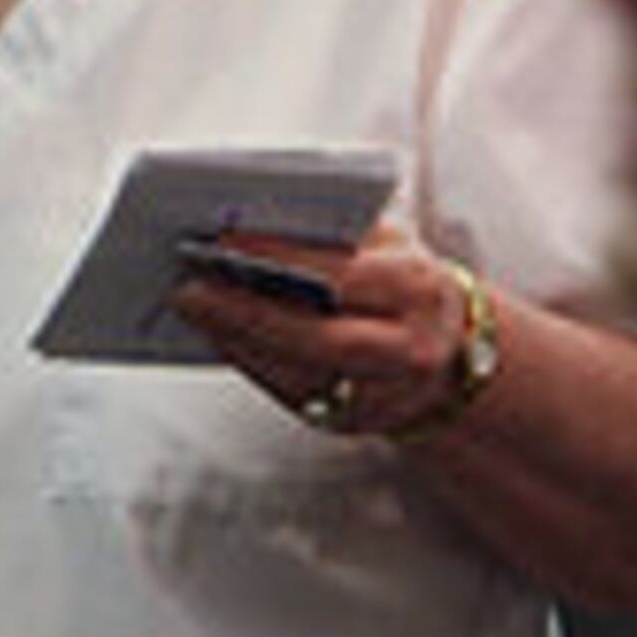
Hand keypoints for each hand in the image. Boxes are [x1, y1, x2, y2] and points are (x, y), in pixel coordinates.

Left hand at [170, 221, 484, 440]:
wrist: (448, 353)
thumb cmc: (400, 281)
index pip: (343, 277)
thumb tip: (250, 214)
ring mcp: (384, 396)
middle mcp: (410, 351)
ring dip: (235, 339)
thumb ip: (336, 231)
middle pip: (319, 339)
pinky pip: (288, 392)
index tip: (223, 239)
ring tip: (190, 304)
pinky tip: (214, 333)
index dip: (281, 259)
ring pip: (297, 374)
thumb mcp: (387, 244)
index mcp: (421, 292)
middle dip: (247, 311)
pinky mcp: (350, 422)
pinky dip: (246, 360)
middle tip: (188, 285)